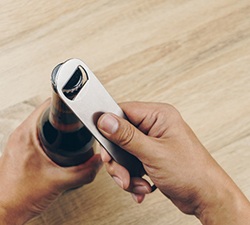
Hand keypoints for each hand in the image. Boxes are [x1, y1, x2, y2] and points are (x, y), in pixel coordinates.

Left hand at [0, 99, 101, 224]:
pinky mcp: (20, 150)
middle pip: (47, 112)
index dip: (66, 103)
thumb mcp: (60, 182)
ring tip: (71, 131)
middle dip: (65, 115)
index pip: (48, 105)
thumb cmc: (20, 197)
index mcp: (27, 135)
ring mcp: (19, 143)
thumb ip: (84, 171)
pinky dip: (50, 135)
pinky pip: (37, 134)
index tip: (77, 105)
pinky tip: (58, 144)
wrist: (5, 211)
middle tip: (78, 120)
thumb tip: (99, 161)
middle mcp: (21, 135)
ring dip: (57, 125)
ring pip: (42, 123)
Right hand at [97, 102, 249, 223]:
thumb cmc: (191, 172)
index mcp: (159, 115)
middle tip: (121, 173)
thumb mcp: (154, 152)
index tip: (105, 143)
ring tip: (136, 184)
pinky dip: (133, 178)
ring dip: (126, 172)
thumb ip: (127, 136)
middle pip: (120, 135)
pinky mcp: (151, 156)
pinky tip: (142, 186)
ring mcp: (152, 142)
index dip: (109, 126)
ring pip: (123, 152)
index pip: (123, 111)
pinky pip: (131, 163)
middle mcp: (155, 126)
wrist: (206, 197)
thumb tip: (106, 120)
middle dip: (118, 159)